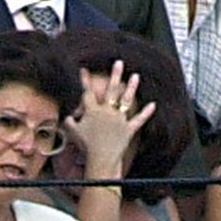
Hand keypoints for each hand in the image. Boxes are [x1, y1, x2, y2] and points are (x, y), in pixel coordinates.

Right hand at [65, 64, 157, 179]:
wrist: (100, 157)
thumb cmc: (86, 146)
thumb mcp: (73, 133)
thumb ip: (69, 123)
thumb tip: (67, 118)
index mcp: (93, 110)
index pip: (87, 93)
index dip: (85, 81)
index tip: (84, 70)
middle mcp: (107, 111)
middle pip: (111, 90)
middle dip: (115, 75)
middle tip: (119, 63)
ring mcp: (119, 119)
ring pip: (125, 100)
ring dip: (131, 87)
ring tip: (136, 76)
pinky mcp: (128, 129)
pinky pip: (138, 120)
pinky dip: (146, 113)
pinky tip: (153, 105)